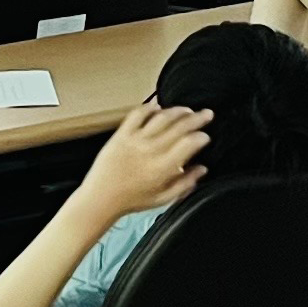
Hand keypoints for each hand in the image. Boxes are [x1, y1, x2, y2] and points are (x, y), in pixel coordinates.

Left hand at [78, 100, 209, 218]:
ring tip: (187, 110)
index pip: (188, 144)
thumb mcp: (162, 199)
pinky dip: (149, 107)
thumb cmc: (130, 200)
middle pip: (179, 127)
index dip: (201, 137)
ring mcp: (135, 140)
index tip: (206, 136)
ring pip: (161, 117)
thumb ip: (185, 184)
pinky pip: (137, 114)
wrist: (100, 198)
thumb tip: (202, 170)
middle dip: (197, 118)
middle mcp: (150, 151)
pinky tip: (158, 106)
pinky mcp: (121, 135)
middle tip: (207, 114)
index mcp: (162, 168)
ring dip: (177, 111)